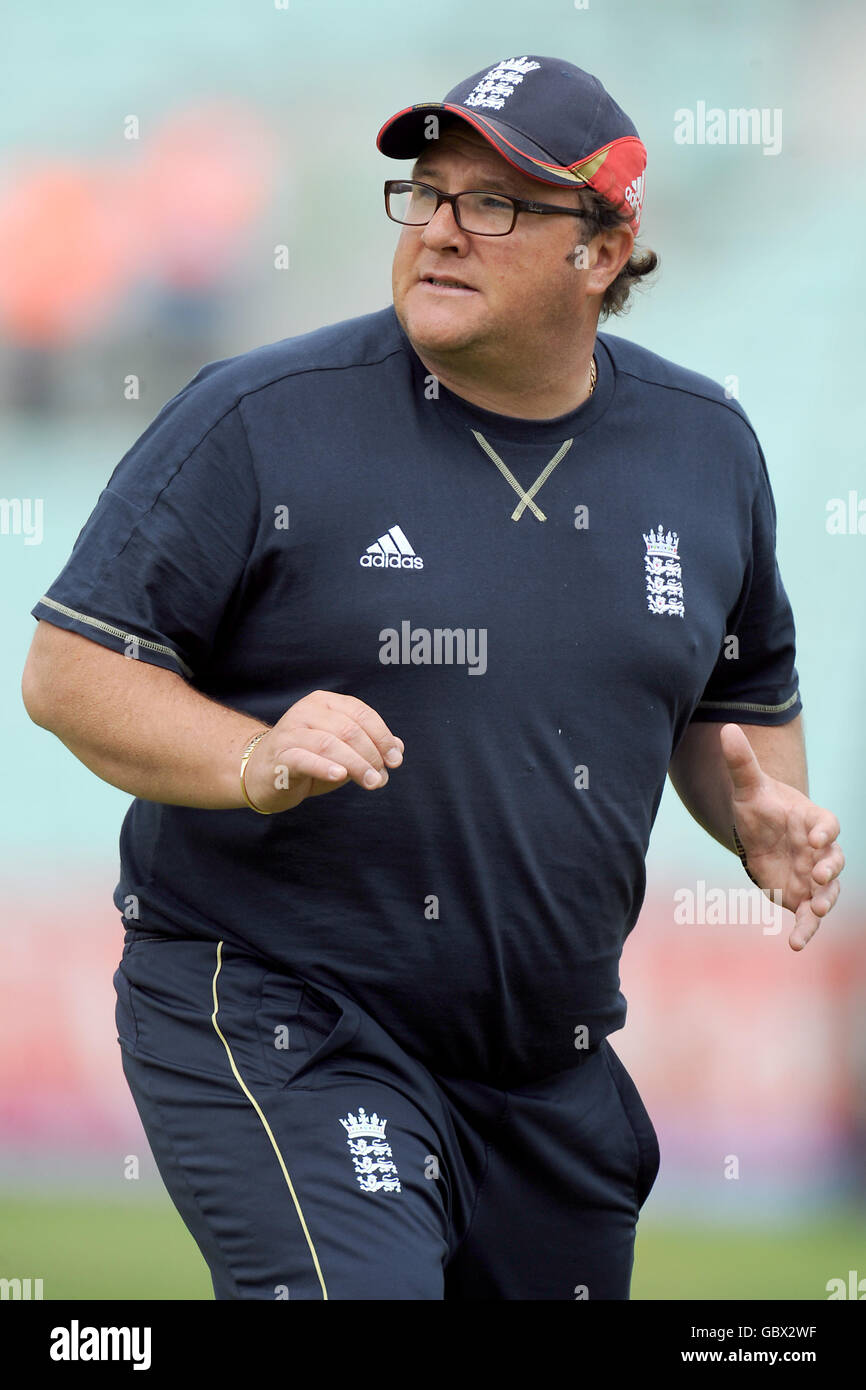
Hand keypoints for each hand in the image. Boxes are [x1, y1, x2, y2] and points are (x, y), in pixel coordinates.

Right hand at [243, 690, 403, 812]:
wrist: (262, 774)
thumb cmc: (308, 758)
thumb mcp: (342, 750)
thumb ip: (369, 745)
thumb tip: (398, 749)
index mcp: (324, 702)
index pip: (361, 713)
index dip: (383, 736)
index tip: (395, 759)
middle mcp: (306, 711)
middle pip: (349, 730)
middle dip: (371, 755)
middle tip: (382, 777)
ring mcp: (291, 732)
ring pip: (330, 744)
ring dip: (356, 765)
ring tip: (372, 782)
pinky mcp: (280, 755)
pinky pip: (305, 759)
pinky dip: (325, 767)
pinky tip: (340, 776)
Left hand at [720, 723, 843, 950]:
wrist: (757, 833)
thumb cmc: (759, 807)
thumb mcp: (747, 787)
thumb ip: (741, 763)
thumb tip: (726, 729)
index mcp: (813, 820)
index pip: (827, 824)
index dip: (824, 830)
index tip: (814, 836)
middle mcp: (820, 850)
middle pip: (835, 859)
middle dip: (830, 866)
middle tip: (818, 872)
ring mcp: (814, 876)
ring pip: (829, 891)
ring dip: (824, 901)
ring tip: (813, 912)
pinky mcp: (802, 897)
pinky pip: (810, 917)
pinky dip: (805, 931)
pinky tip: (795, 946)